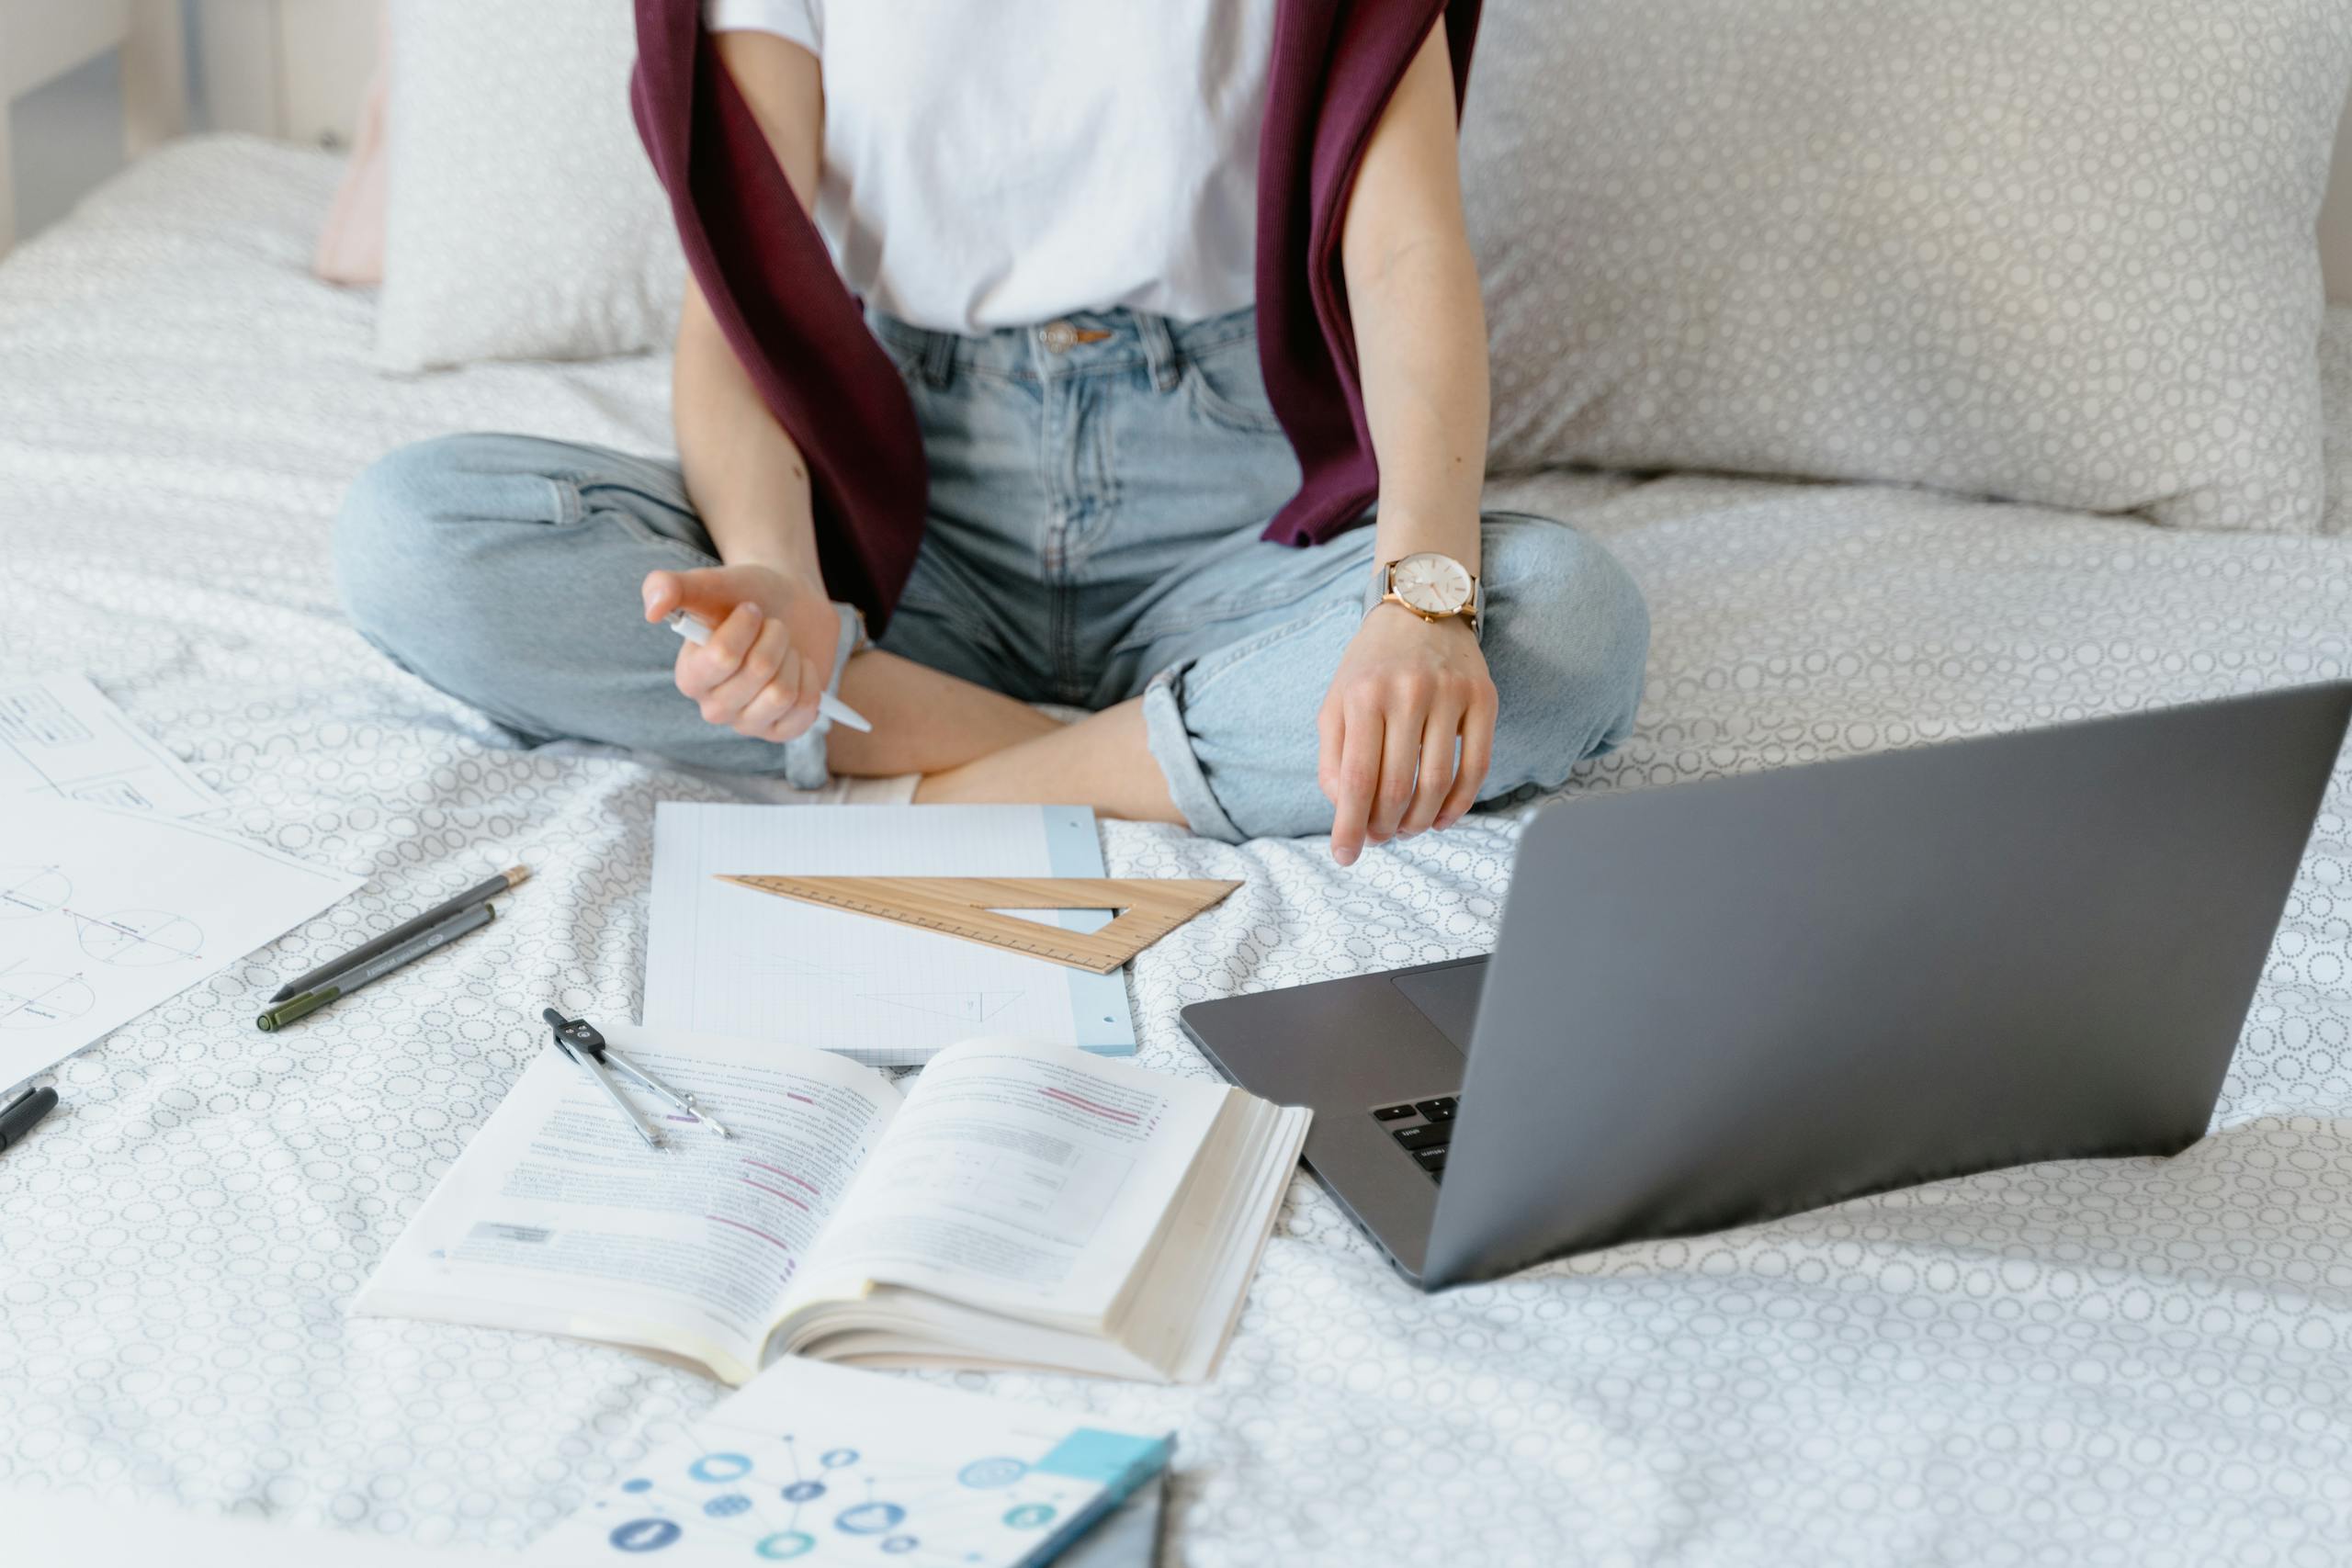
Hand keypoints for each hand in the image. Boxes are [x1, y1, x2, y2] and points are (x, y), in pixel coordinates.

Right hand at [642, 562, 841, 743]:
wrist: (787, 604)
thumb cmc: (743, 594)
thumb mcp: (706, 582)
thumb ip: (667, 586)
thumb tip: (652, 611)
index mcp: (689, 676)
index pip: (723, 657)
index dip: (746, 625)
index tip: (751, 609)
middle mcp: (714, 707)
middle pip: (760, 671)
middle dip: (775, 636)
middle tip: (771, 627)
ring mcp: (748, 723)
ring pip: (783, 693)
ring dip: (792, 657)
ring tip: (784, 648)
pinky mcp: (782, 729)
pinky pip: (805, 711)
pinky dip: (810, 679)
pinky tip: (799, 668)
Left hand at [1317, 606, 1495, 866]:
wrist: (1422, 606)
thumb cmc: (1371, 666)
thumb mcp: (1337, 702)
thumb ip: (1332, 758)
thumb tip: (1345, 813)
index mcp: (1362, 696)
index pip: (1354, 780)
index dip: (1348, 827)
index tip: (1345, 857)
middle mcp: (1406, 693)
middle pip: (1397, 788)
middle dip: (1385, 827)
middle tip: (1380, 837)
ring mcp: (1449, 694)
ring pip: (1438, 783)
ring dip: (1420, 821)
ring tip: (1407, 829)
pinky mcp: (1484, 698)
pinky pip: (1477, 767)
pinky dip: (1459, 804)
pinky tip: (1442, 819)